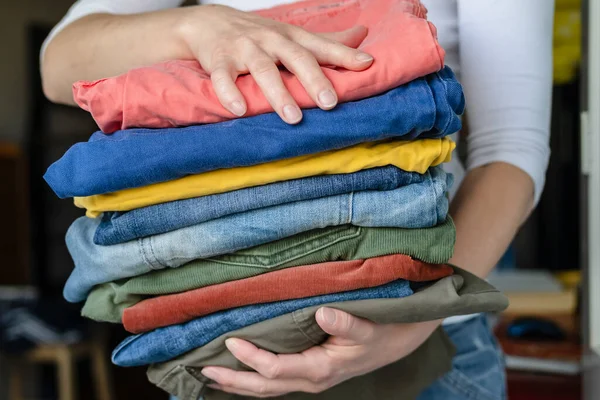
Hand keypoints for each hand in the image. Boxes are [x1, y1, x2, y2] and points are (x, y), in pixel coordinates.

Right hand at [177, 5, 373, 123]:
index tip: (366, 65)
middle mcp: (270, 40)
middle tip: (329, 102)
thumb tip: (362, 35)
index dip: (344, 55)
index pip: (321, 46)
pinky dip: (230, 92)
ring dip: (278, 94)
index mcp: (290, 37)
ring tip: (293, 117)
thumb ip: (327, 41)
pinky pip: (222, 77)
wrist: (209, 21)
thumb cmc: (258, 34)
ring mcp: (244, 49)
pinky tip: (239, 110)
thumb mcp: (293, 34)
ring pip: (262, 70)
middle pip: (295, 57)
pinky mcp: (218, 61)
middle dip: (313, 79)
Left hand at [201, 307, 440, 397]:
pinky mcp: (308, 374)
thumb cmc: (378, 333)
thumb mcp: (366, 327)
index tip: (231, 340)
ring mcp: (308, 380)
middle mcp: (310, 380)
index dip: (251, 357)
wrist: (393, 343)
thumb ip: (345, 322)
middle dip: (233, 380)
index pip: (276, 369)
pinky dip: (253, 380)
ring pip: (267, 389)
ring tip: (212, 375)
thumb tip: (322, 313)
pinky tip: (241, 372)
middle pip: (264, 387)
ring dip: (239, 383)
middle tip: (204, 370)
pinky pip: (275, 382)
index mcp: (320, 369)